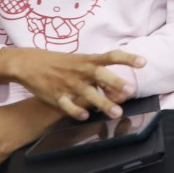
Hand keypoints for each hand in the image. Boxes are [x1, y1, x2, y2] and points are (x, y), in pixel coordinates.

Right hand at [0, 46, 143, 121]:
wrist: (30, 64)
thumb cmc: (62, 64)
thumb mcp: (81, 64)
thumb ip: (101, 76)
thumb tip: (121, 92)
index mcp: (88, 60)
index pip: (111, 56)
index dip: (128, 58)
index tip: (143, 62)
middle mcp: (81, 71)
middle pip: (101, 75)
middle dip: (116, 83)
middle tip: (130, 91)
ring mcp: (68, 83)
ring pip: (88, 94)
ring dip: (103, 103)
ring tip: (116, 113)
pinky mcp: (55, 95)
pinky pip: (67, 105)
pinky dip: (76, 111)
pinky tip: (86, 116)